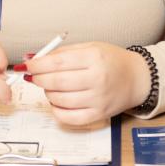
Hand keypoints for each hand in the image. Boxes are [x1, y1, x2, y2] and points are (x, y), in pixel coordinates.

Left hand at [24, 42, 150, 125]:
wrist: (136, 78)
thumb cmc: (112, 61)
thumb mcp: (90, 47)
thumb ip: (62, 53)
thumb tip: (33, 58)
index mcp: (94, 58)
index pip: (58, 62)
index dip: (38, 65)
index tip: (28, 65)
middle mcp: (97, 79)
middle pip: (57, 82)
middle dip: (39, 79)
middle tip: (33, 76)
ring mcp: (98, 100)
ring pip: (60, 100)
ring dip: (48, 93)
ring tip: (50, 86)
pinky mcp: (99, 115)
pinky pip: (69, 118)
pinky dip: (57, 110)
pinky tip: (57, 101)